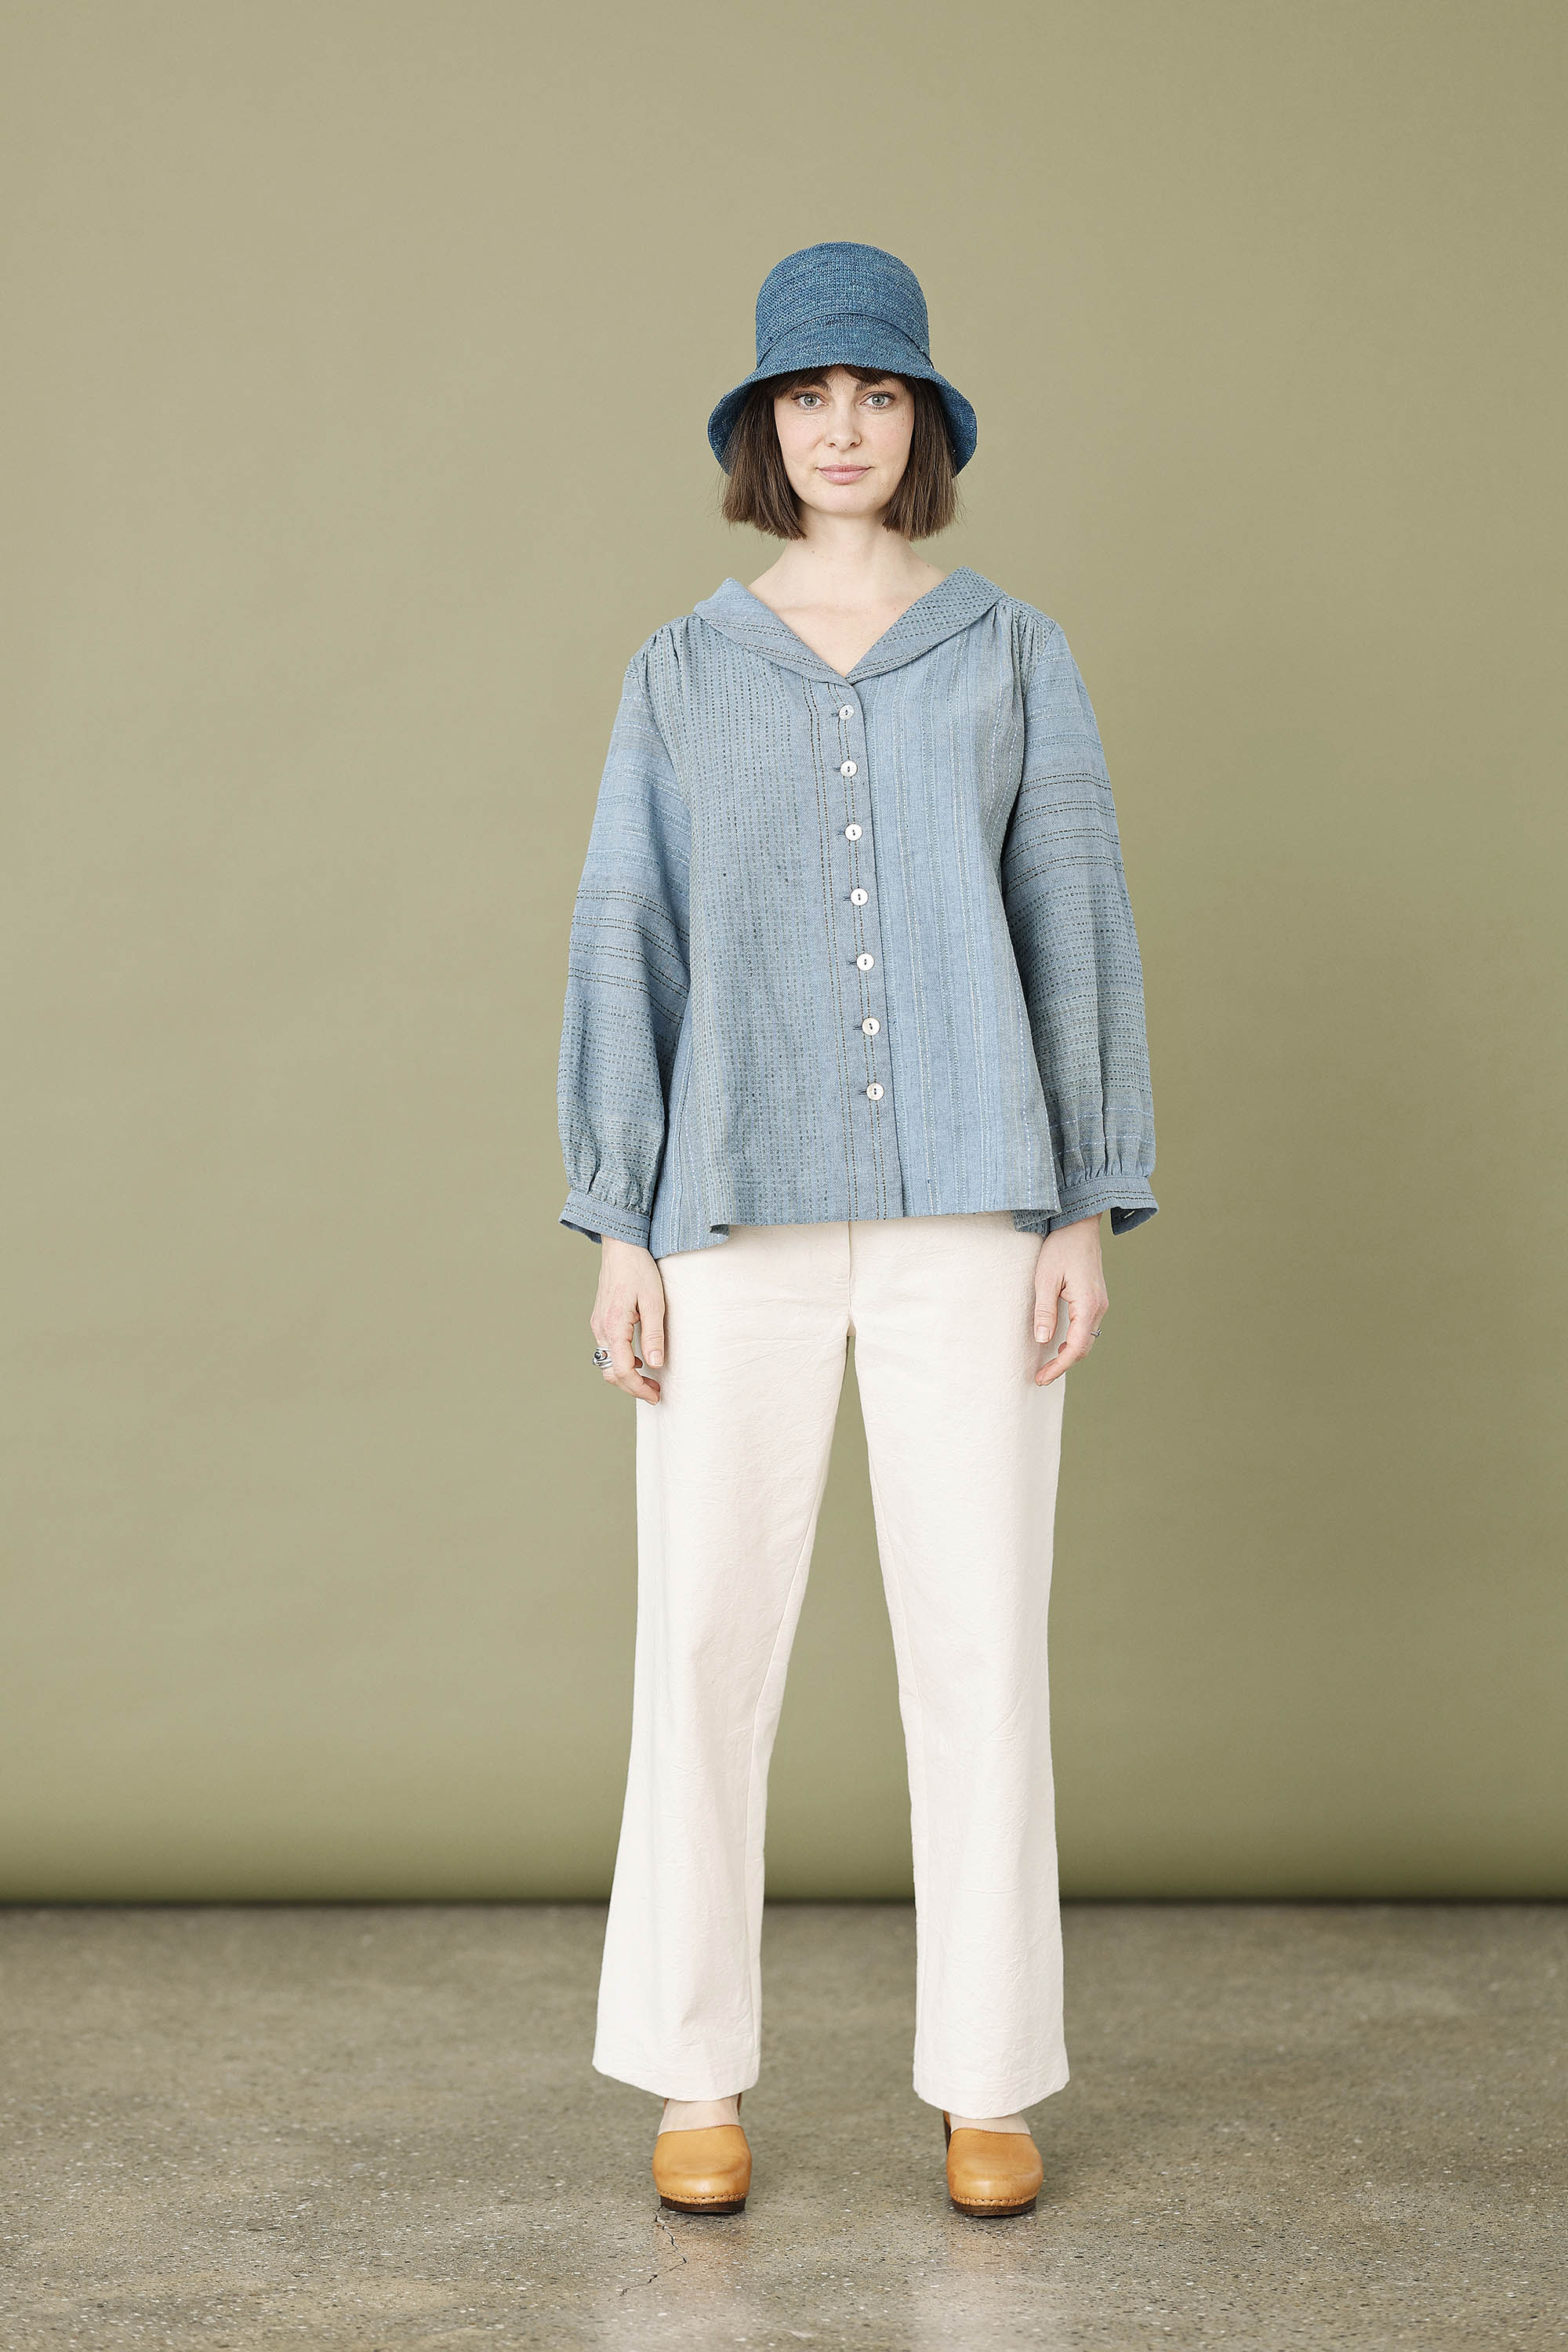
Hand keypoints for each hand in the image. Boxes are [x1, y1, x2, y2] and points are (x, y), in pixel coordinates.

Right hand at [591, 1237, 665, 1401]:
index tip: (655, 1395)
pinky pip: (607, 1349)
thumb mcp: (654, 1302)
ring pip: (607, 1362)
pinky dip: (621, 1361)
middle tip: (655, 1393)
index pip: (623, 1370)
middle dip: (632, 1387)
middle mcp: (600, 1328)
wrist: (621, 1246)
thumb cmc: (638, 1269)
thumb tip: (655, 1365)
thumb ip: (654, 1335)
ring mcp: (597, 1324)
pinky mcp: (600, 1319)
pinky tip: (639, 1359)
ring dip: (626, 1376)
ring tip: (649, 1380)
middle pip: (611, 1372)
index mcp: (613, 1326)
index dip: (639, 1388)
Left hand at [1032, 1214, 1108, 1385]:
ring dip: (1069, 1355)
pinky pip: (1087, 1328)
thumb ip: (1044, 1311)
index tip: (1041, 1378)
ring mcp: (1100, 1303)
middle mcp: (1099, 1307)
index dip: (1058, 1367)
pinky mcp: (1096, 1299)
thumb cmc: (1060, 1248)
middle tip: (1040, 1376)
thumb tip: (1043, 1340)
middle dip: (1062, 1365)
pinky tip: (1059, 1345)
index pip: (1076, 1348)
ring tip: (1047, 1365)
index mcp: (1088, 1305)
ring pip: (1087, 1339)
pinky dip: (1074, 1341)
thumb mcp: (1045, 1279)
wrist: (1079, 1225)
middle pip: (1084, 1348)